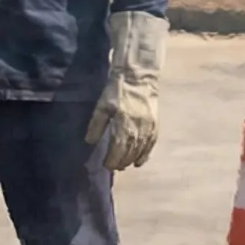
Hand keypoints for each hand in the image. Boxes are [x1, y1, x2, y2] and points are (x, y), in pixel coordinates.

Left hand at [83, 11, 166, 170]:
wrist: (138, 77)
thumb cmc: (116, 91)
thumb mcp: (102, 106)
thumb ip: (96, 125)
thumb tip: (89, 142)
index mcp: (123, 125)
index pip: (117, 149)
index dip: (112, 160)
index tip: (105, 165)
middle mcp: (138, 130)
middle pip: (129, 152)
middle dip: (120, 162)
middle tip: (113, 167)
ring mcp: (148, 128)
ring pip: (140, 150)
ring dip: (131, 160)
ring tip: (124, 166)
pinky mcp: (155, 125)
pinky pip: (151, 145)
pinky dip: (146, 155)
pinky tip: (140, 162)